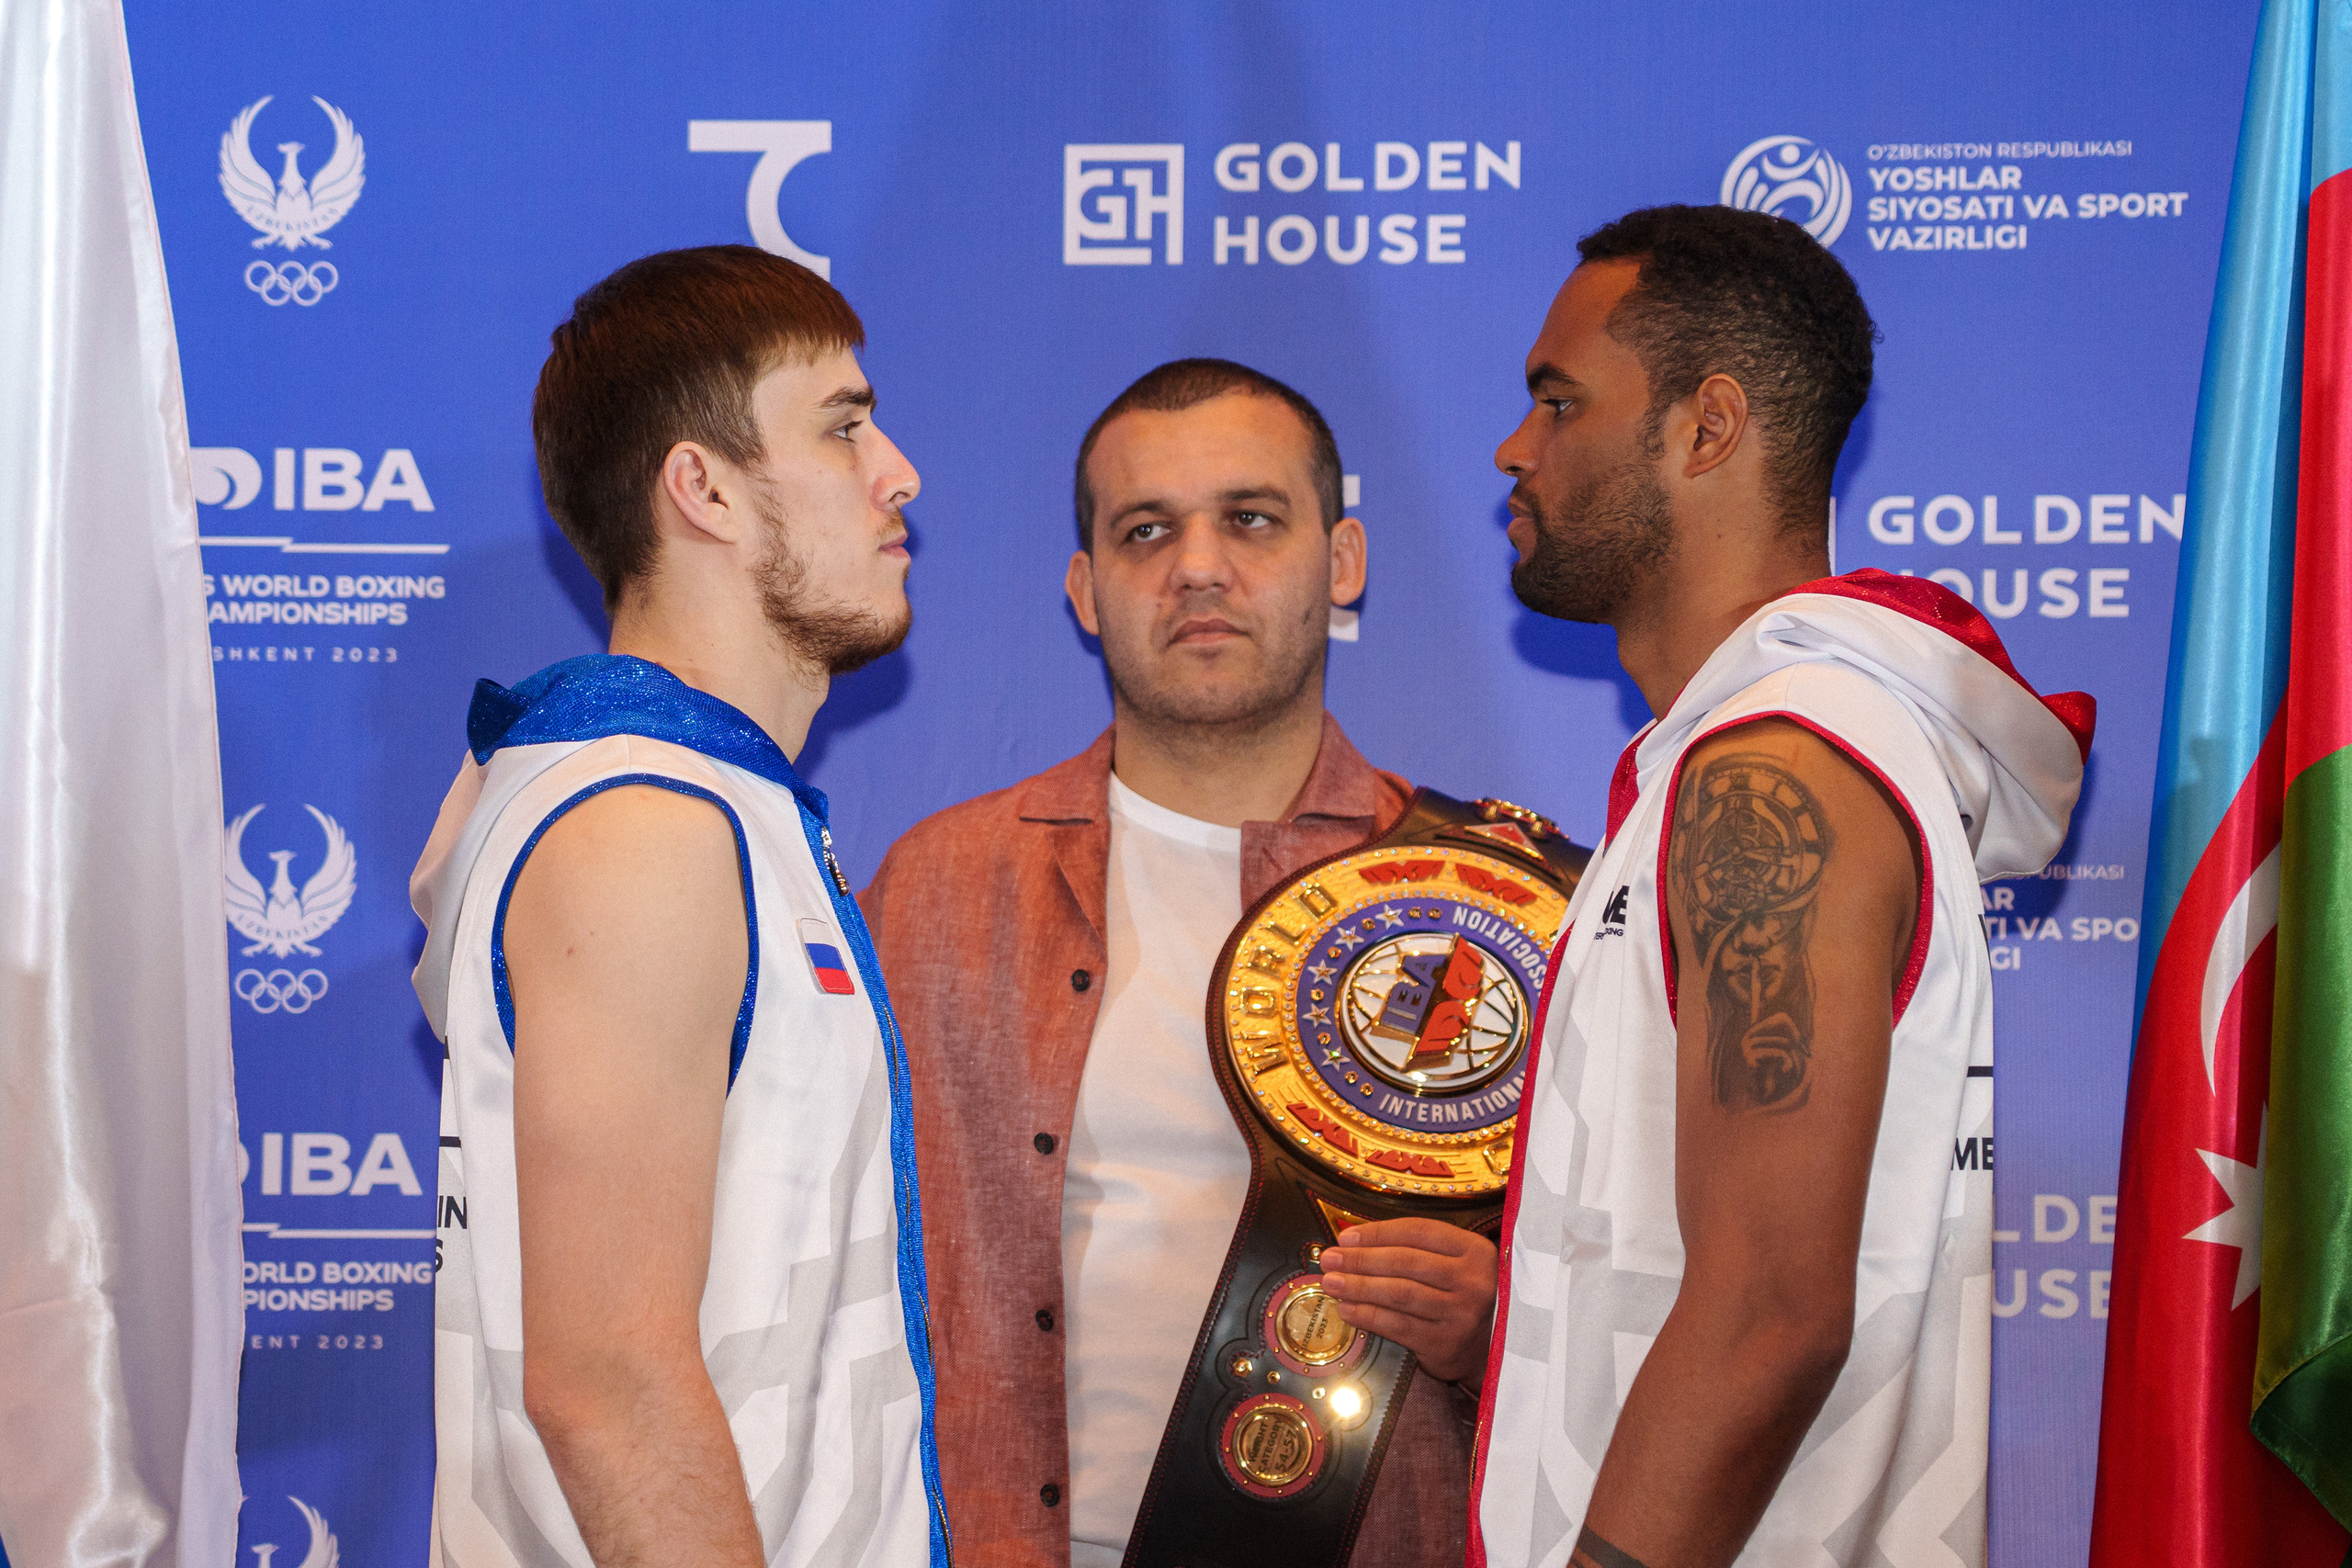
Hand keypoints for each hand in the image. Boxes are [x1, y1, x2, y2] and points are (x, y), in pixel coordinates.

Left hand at [1315, 1218, 1496, 1383]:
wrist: (1492, 1349)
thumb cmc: (1461, 1296)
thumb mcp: (1455, 1264)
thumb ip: (1416, 1249)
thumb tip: (1355, 1242)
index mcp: (1475, 1250)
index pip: (1418, 1232)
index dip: (1377, 1233)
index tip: (1345, 1237)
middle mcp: (1473, 1280)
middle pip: (1405, 1262)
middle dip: (1361, 1259)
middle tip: (1329, 1259)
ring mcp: (1461, 1314)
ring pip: (1399, 1294)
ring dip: (1359, 1287)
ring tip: (1331, 1283)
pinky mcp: (1446, 1343)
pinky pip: (1398, 1325)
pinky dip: (1368, 1316)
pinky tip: (1347, 1310)